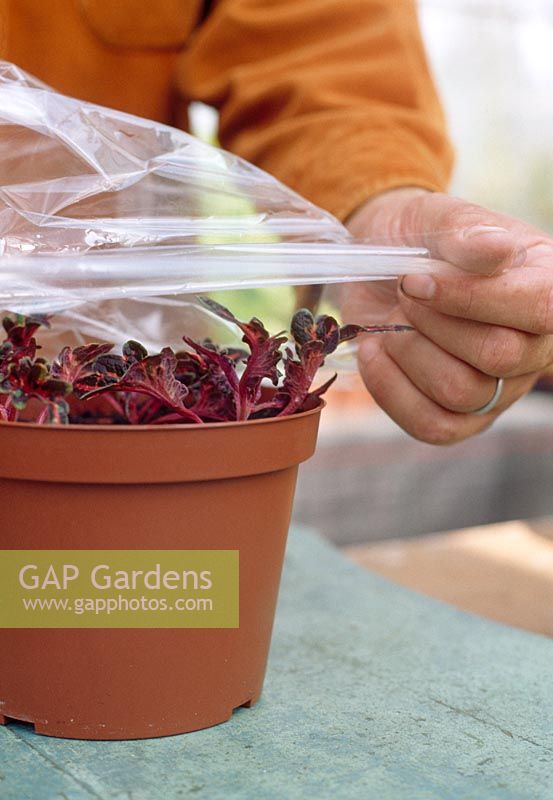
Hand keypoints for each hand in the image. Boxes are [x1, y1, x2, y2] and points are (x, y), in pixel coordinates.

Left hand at [343, 188, 552, 443]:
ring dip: (409, 354)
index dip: (474, 299)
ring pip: (461, 394)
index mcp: (545, 285)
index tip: (416, 279)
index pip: (541, 308)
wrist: (381, 266)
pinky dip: (391, 390)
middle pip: (498, 357)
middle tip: (404, 291)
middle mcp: (532, 344)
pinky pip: (432, 426)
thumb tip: (497, 250)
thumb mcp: (439, 220)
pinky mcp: (459, 416)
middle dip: (432, 323)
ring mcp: (498, 388)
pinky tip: (373, 353)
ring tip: (392, 323)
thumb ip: (467, 234)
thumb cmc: (420, 238)